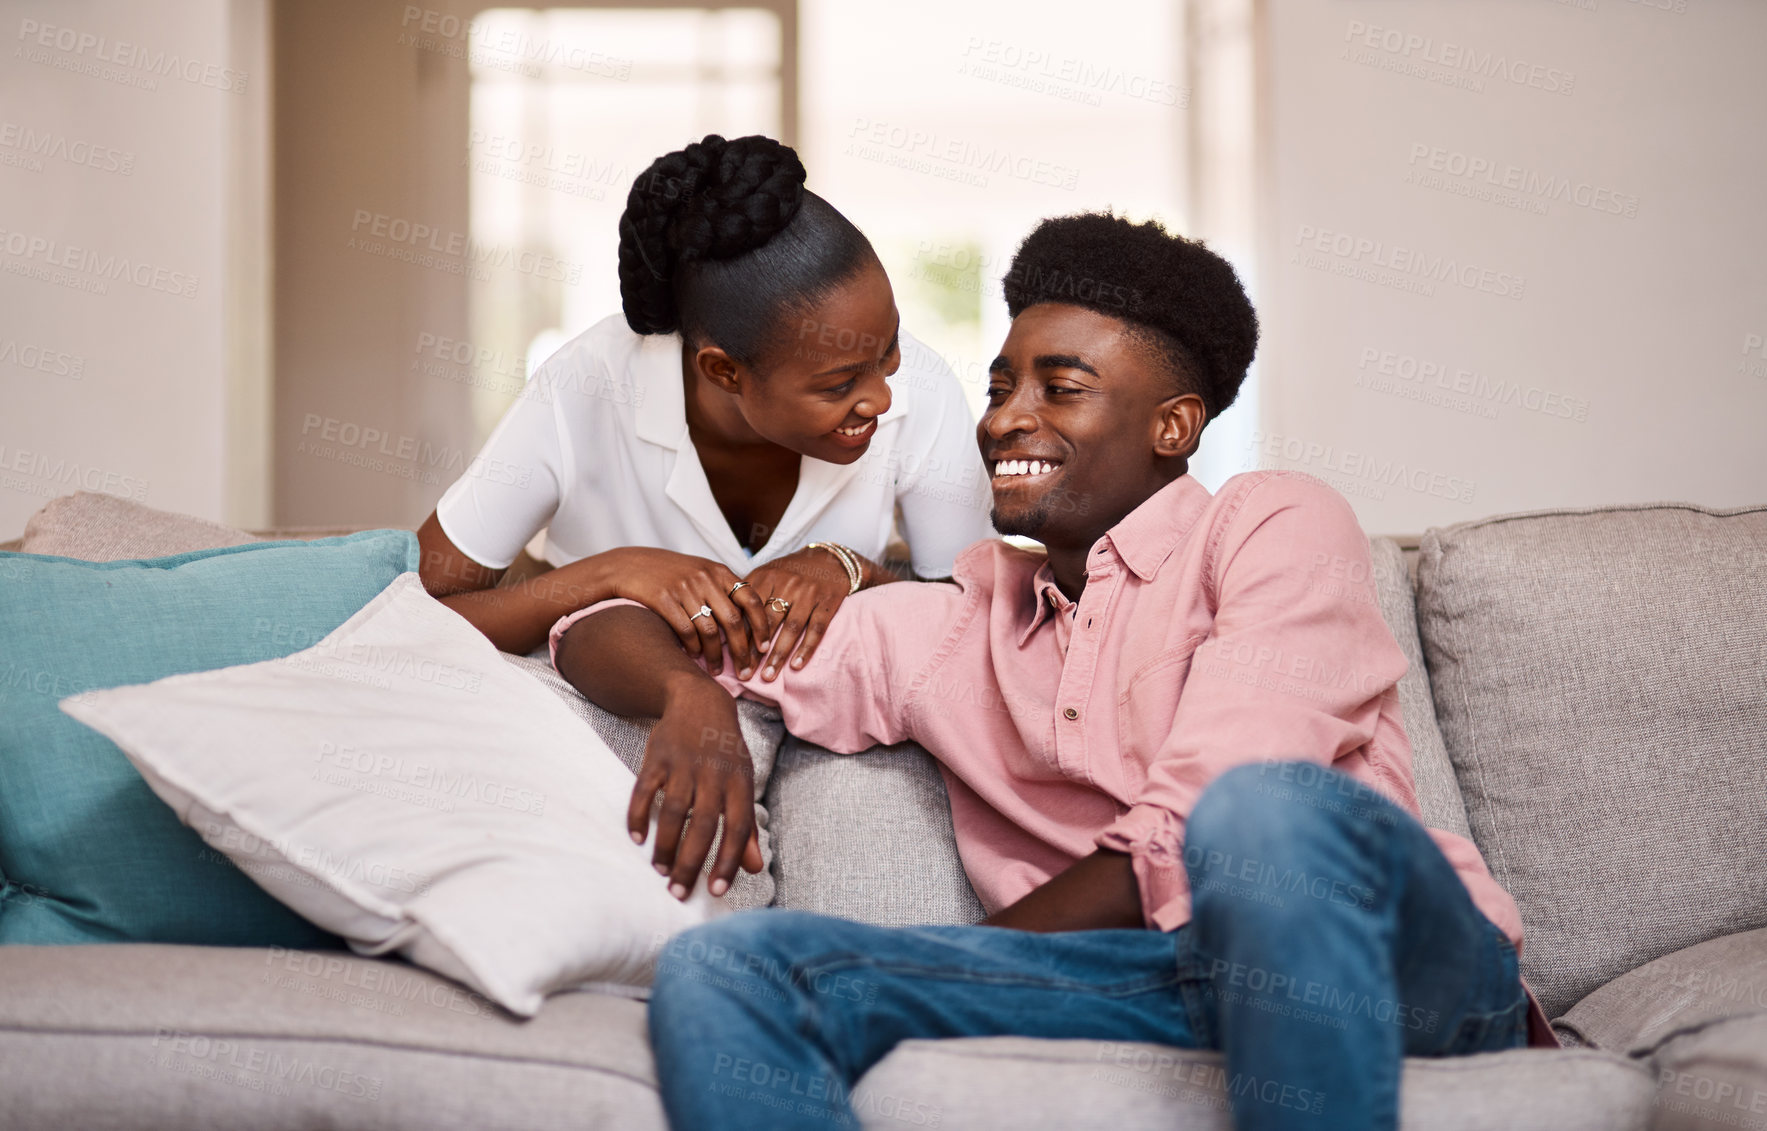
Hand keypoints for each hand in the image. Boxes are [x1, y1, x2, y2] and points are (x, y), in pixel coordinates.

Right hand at [596, 548, 770, 676]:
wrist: (629, 566)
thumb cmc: (669, 573)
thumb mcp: (700, 571)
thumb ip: (722, 590)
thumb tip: (748, 620)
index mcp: (718, 571)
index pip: (751, 599)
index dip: (761, 625)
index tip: (765, 648)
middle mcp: (704, 578)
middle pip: (733, 621)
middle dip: (743, 650)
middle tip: (746, 671)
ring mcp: (683, 588)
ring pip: (710, 630)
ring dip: (716, 656)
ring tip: (717, 670)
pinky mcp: (663, 599)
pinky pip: (686, 631)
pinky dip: (693, 649)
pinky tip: (695, 657)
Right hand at [629, 679, 764, 899]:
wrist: (700, 702)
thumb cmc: (724, 754)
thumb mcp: (742, 784)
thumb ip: (746, 828)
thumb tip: (754, 869)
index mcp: (738, 783)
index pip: (736, 828)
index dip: (727, 861)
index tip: (715, 891)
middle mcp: (713, 774)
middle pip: (702, 825)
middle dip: (690, 863)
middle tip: (679, 892)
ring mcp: (684, 764)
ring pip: (674, 811)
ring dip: (665, 845)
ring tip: (660, 871)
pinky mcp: (657, 757)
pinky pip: (644, 790)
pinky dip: (638, 815)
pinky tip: (637, 839)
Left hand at [743, 546, 854, 679]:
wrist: (829, 558)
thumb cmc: (792, 572)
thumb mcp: (768, 573)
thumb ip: (748, 594)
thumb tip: (724, 622)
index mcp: (767, 576)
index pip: (749, 609)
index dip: (739, 634)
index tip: (730, 657)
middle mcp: (787, 583)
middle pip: (767, 621)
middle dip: (755, 650)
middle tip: (745, 673)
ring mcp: (808, 593)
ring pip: (791, 628)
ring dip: (778, 654)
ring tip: (768, 675)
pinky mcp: (827, 602)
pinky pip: (816, 629)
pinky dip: (806, 648)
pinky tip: (796, 665)